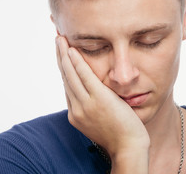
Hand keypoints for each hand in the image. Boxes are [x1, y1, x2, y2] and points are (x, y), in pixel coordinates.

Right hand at [56, 36, 149, 166]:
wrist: (128, 147)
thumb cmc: (119, 134)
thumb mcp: (99, 121)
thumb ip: (92, 106)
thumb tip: (92, 93)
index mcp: (76, 114)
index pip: (67, 86)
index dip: (63, 68)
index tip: (61, 55)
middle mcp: (76, 109)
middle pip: (65, 77)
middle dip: (60, 57)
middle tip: (57, 39)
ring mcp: (86, 104)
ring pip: (70, 75)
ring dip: (64, 55)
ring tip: (60, 39)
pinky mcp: (98, 99)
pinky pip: (84, 76)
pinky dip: (76, 62)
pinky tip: (72, 49)